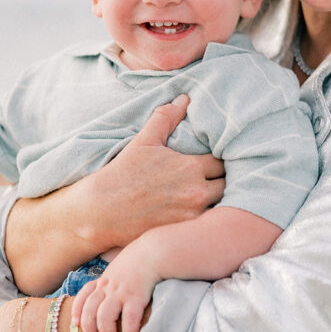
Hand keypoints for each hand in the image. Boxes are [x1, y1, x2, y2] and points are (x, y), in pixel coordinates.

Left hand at [72, 241, 159, 331]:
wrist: (152, 253)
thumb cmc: (137, 262)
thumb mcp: (117, 269)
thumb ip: (110, 282)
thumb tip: (107, 295)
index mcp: (102, 281)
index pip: (82, 297)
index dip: (77, 312)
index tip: (76, 324)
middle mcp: (107, 287)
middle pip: (89, 311)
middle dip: (90, 328)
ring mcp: (120, 293)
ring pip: (104, 317)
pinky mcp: (135, 297)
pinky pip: (128, 320)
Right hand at [89, 95, 225, 246]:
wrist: (101, 210)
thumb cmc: (123, 173)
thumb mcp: (144, 141)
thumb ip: (166, 117)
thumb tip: (184, 98)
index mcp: (190, 168)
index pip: (223, 161)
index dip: (222, 159)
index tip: (217, 159)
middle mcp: (196, 193)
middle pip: (229, 185)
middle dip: (225, 180)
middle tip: (217, 177)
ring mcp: (192, 216)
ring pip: (222, 206)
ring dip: (220, 200)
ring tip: (213, 194)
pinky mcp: (184, 233)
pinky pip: (208, 225)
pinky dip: (209, 219)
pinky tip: (203, 214)